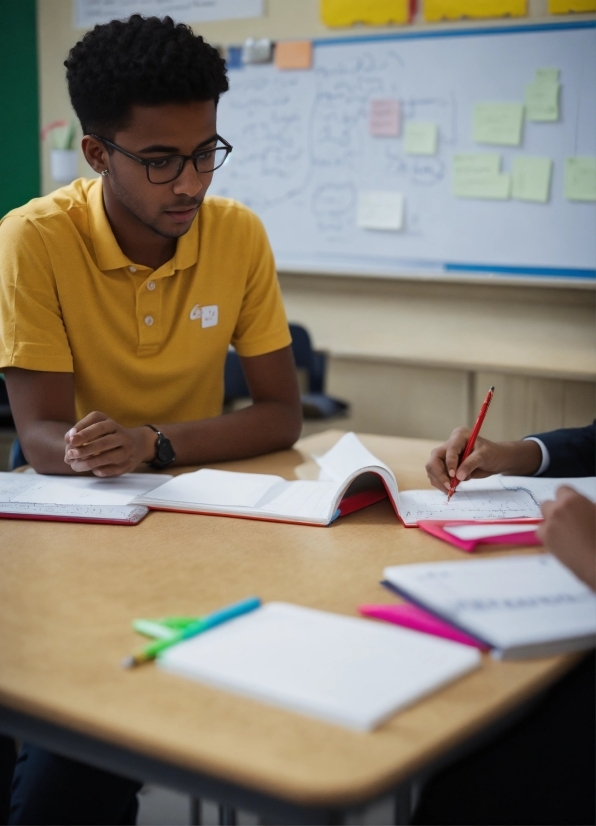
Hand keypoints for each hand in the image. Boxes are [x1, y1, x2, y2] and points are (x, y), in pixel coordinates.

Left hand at [64, 412, 155, 476]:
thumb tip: (69, 440)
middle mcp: (121, 435)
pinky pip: (115, 469)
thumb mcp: (97, 427)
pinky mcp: (129, 464)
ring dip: (90, 462)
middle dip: (86, 449)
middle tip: (70, 454)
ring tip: (75, 466)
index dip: (84, 432)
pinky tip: (93, 470)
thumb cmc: (109, 435)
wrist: (139, 444)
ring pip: (109, 457)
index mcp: (111, 423)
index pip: (98, 424)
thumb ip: (81, 431)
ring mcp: (127, 450)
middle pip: (104, 442)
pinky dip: (102, 470)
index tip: (71, 440)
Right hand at [425, 427, 542, 491]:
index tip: (453, 476)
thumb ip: (470, 464)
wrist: (496, 460)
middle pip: (434, 459)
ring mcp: (446, 456)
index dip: (450, 462)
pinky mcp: (446, 466)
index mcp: (458, 436)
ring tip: (451, 489)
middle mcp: (449, 445)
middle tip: (449, 486)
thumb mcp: (484, 457)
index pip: (449, 450)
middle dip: (439, 474)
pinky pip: (437, 475)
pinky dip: (441, 483)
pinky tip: (450, 488)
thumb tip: (458, 477)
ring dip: (439, 480)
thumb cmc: (492, 454)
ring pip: (433, 468)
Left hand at [537, 487, 595, 590]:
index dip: (568, 497)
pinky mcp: (546, 540)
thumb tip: (585, 506)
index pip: (561, 489)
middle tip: (569, 519)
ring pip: (543, 519)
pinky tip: (562, 541)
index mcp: (572, 500)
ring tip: (566, 532)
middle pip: (548, 503)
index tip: (573, 505)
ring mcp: (549, 525)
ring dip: (551, 522)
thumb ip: (588, 506)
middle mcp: (557, 510)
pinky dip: (548, 535)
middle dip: (556, 509)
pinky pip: (541, 532)